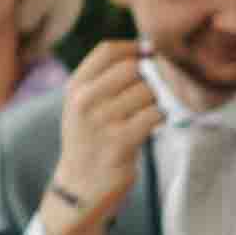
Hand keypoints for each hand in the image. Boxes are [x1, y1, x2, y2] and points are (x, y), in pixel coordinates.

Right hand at [45, 39, 165, 229]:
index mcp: (75, 87)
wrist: (80, 186)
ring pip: (147, 91)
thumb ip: (105, 77)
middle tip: (150, 93)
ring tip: (147, 114)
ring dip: (156, 101)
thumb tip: (148, 48)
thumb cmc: (89, 139)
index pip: (108, 51)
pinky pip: (154, 114)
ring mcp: (102, 121)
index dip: (134, 48)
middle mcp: (84, 101)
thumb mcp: (83, 104)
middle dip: (149, 78)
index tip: (149, 54)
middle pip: (132, 68)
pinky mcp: (121, 141)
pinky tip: (152, 126)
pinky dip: (160, 118)